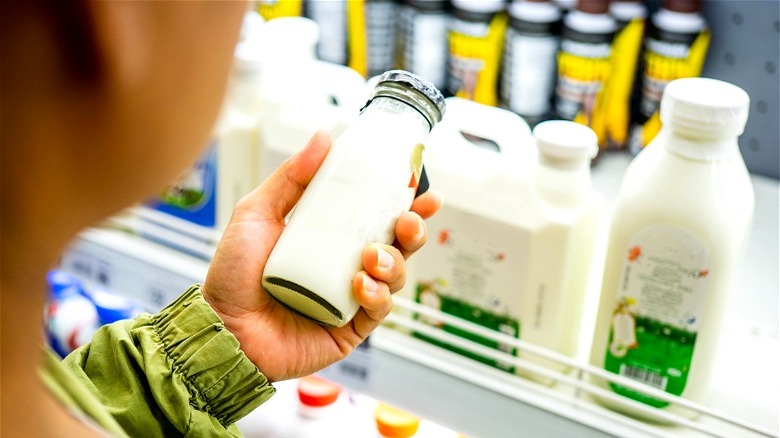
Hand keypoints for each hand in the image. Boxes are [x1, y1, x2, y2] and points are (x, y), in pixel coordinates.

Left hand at [202, 131, 441, 381]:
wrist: (222, 328)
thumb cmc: (233, 275)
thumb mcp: (258, 213)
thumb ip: (291, 176)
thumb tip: (323, 137)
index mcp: (330, 237)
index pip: (377, 216)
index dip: (405, 203)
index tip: (421, 188)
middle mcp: (345, 266)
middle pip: (397, 245)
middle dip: (413, 230)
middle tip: (408, 221)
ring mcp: (350, 298)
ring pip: (396, 276)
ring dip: (394, 262)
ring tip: (372, 257)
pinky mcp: (350, 327)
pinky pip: (379, 309)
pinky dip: (377, 295)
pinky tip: (360, 286)